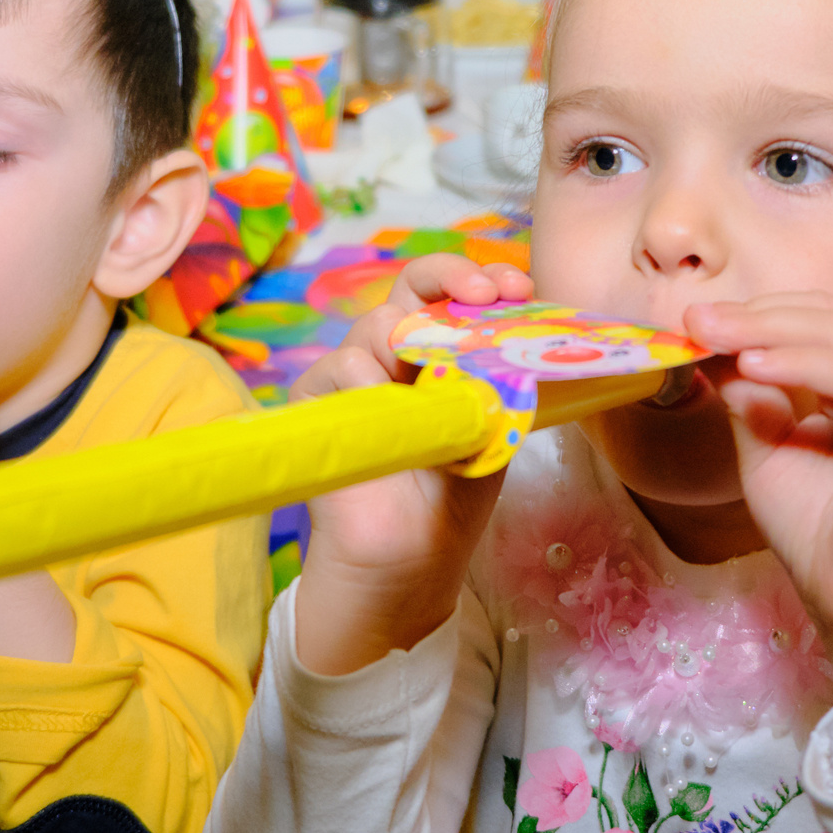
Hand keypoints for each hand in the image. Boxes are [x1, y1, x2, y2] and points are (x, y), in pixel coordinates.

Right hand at [289, 253, 531, 676]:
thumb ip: (496, 374)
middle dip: (452, 277)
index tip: (516, 287)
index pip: (452, 294)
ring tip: (432, 398)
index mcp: (438, 355)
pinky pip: (342, 365)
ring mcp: (355, 373)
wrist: (410, 556)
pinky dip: (370, 382)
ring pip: (378, 323)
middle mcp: (396, 354)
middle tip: (485, 294)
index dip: (479, 277)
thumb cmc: (451, 495)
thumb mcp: (491, 425)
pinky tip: (389, 416)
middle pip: (411, 286)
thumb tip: (516, 326)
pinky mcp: (316, 398)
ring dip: (412, 348)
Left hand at [686, 294, 832, 790]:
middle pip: (824, 318)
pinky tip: (752, 363)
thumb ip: (751, 398)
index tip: (690, 321)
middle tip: (693, 318)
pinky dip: (802, 363)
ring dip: (768, 329)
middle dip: (752, 314)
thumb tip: (714, 346)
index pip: (812, 322)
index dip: (752, 315)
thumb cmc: (819, 535)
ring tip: (710, 334)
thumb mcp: (768, 451)